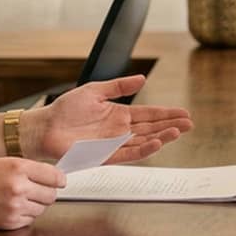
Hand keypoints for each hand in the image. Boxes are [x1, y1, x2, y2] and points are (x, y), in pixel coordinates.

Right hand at [0, 158, 64, 229]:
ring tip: (16, 198)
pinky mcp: (9, 222)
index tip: (58, 181)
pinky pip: (30, 220)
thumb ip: (29, 168)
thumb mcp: (3, 162)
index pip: (55, 176)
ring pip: (42, 209)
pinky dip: (24, 215)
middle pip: (52, 195)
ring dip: (34, 205)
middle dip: (45, 193)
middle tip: (33, 190)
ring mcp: (14, 207)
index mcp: (18, 167)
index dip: (58, 179)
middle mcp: (18, 187)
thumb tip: (55, 177)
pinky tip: (10, 207)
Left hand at [35, 75, 192, 163]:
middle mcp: (119, 131)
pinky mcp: (105, 156)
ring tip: (178, 132)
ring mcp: (114, 144)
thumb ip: (119, 86)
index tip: (184, 113)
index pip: (149, 115)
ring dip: (162, 137)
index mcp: (119, 115)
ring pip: (144, 142)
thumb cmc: (65, 109)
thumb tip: (142, 79)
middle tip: (189, 124)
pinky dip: (144, 149)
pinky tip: (157, 142)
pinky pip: (129, 154)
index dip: (167, 114)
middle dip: (171, 126)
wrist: (45, 127)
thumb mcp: (95, 90)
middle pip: (151, 128)